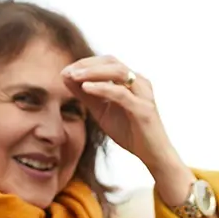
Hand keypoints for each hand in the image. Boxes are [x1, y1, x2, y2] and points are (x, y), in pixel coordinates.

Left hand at [60, 56, 194, 204]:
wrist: (153, 155)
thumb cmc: (130, 132)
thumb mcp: (101, 111)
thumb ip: (86, 95)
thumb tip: (66, 77)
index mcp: (131, 81)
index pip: (107, 62)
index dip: (85, 63)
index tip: (65, 71)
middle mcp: (139, 83)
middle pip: (112, 62)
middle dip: (87, 64)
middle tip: (67, 71)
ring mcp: (143, 94)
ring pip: (118, 72)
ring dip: (93, 72)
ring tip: (73, 76)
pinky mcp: (143, 109)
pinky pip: (121, 94)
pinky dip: (102, 89)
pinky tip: (86, 88)